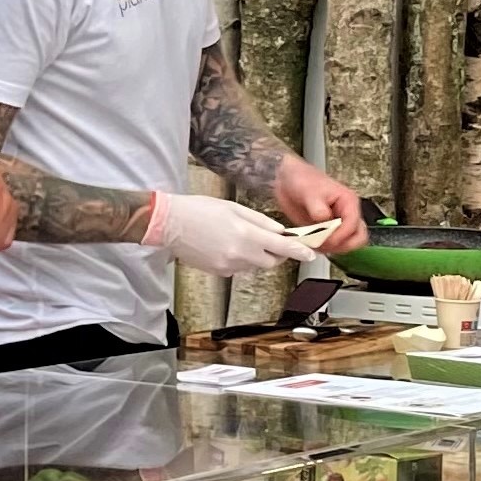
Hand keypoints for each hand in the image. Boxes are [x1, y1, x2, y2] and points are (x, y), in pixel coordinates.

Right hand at [144, 192, 319, 276]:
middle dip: (277, 253)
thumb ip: (261, 221)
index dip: (300, 252)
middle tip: (272, 240)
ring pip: (256, 266)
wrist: (170, 224)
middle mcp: (239, 254)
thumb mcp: (234, 208)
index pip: (282, 247)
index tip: (311, 255)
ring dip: (258, 255)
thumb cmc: (198, 210)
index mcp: (246, 234)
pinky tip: (227, 245)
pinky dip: (241, 259)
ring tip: (240, 238)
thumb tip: (280, 231)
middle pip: (272, 261)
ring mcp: (229, 266)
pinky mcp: (219, 273)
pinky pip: (240, 269)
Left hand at [272, 157, 368, 252]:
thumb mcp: (309, 191)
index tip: (324, 239)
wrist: (288, 181)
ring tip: (315, 243)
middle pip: (358, 238)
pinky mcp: (327, 231)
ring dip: (333, 249)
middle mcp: (347, 214)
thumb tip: (324, 218)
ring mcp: (338, 224)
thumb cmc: (302, 179)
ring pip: (347, 244)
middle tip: (324, 244)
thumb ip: (317, 206)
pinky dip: (323, 248)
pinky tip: (310, 242)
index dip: (340, 236)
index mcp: (348, 202)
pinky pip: (332, 246)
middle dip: (343, 245)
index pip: (354, 225)